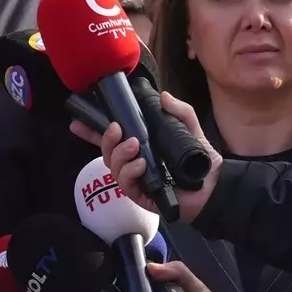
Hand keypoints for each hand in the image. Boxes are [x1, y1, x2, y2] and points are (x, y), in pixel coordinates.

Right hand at [70, 92, 222, 222]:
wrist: (215, 188)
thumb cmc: (202, 161)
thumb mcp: (191, 129)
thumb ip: (180, 111)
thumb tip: (163, 95)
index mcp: (141, 147)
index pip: (111, 139)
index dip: (92, 132)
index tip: (77, 122)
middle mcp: (133, 162)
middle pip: (106, 151)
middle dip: (105, 139)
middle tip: (118, 129)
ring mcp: (135, 180)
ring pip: (112, 166)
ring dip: (120, 154)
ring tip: (135, 146)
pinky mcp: (140, 195)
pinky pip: (125, 183)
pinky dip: (130, 171)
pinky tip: (141, 164)